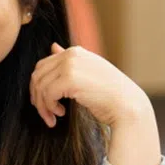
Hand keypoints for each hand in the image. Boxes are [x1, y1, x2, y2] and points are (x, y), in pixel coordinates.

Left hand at [29, 43, 162, 164]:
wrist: (127, 105)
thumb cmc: (110, 94)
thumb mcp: (88, 73)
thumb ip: (69, 61)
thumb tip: (52, 46)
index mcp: (75, 52)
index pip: (43, 65)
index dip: (38, 86)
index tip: (43, 103)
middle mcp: (71, 54)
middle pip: (38, 75)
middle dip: (37, 96)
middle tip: (45, 114)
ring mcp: (70, 65)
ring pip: (40, 86)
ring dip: (43, 106)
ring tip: (53, 117)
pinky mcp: (70, 79)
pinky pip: (47, 94)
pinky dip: (49, 107)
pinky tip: (61, 114)